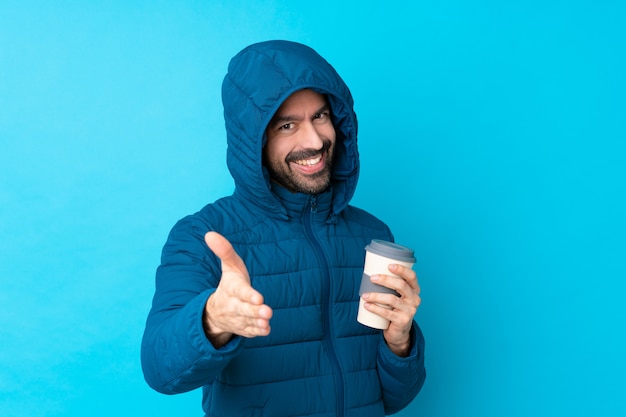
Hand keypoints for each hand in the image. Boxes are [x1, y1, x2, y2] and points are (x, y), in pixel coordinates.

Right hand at [203, 231, 272, 347]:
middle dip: (254, 311)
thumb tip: (210, 234)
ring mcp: (238, 318)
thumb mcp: (229, 267)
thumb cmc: (230, 284)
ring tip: (267, 321)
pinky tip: (266, 330)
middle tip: (267, 311)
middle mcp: (233, 305)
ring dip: (257, 322)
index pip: (239, 291)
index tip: (259, 297)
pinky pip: (249, 332)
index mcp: (231, 289)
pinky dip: (257, 332)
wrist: (216, 312)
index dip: (248, 295)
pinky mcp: (243, 328)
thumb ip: (224, 251)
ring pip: (247, 322)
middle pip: (243, 309)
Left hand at [362, 264, 420, 356]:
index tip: (389, 265)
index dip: (402, 270)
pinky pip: (387, 313)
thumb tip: (369, 272)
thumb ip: (389, 286)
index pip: (412, 276)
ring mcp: (410, 310)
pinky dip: (375, 308)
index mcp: (414, 290)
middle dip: (385, 279)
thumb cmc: (394, 309)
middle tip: (372, 278)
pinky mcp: (403, 321)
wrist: (399, 332)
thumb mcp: (396, 296)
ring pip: (392, 299)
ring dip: (376, 295)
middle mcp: (414, 299)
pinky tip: (366, 305)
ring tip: (365, 295)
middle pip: (401, 285)